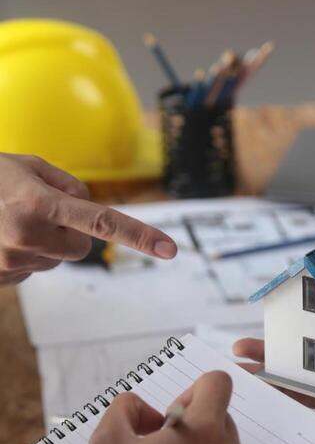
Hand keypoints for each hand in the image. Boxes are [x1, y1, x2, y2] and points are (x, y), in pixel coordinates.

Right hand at [0, 153, 176, 283]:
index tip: (170, 250)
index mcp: (39, 204)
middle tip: (38, 208)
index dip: (139, 235)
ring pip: (58, 259)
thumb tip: (88, 210)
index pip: (102, 222)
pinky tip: (1, 236)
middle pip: (82, 246)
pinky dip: (25, 254)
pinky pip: (33, 270)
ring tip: (11, 219)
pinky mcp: (2, 278)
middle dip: (71, 229)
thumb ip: (67, 185)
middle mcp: (28, 236)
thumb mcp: (28, 165)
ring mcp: (12, 261)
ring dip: (46, 241)